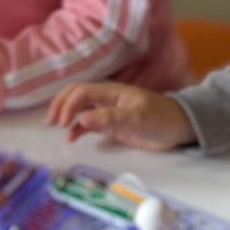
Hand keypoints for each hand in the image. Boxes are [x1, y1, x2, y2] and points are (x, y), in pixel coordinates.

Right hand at [47, 82, 195, 149]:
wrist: (179, 127)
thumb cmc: (161, 117)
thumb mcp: (138, 118)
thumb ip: (111, 118)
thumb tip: (82, 120)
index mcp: (112, 92)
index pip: (82, 92)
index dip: (68, 104)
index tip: (61, 122)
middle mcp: (106, 99)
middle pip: (76, 95)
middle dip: (61, 105)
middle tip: (51, 122)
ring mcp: (107, 112)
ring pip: (79, 108)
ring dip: (66, 114)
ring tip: (55, 127)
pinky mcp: (111, 125)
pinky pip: (88, 124)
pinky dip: (77, 129)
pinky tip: (71, 138)